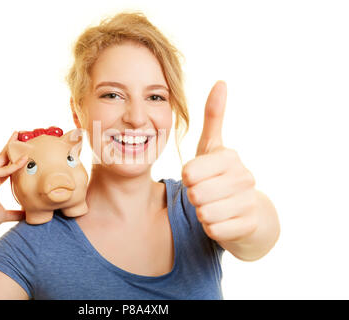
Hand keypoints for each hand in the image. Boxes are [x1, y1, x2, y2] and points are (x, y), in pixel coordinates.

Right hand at [0, 132, 28, 230]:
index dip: (13, 157)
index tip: (22, 149)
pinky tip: (24, 159)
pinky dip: (14, 165)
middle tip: (19, 133)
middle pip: (2, 156)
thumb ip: (16, 213)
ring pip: (2, 159)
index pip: (5, 165)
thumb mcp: (6, 215)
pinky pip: (4, 169)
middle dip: (10, 145)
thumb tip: (27, 215)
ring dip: (12, 148)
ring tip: (20, 137)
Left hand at [182, 81, 258, 242]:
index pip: (189, 173)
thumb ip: (214, 117)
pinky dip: (212, 228)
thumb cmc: (221, 175)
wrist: (248, 212)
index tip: (196, 177)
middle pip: (195, 194)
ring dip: (203, 213)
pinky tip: (222, 220)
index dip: (187, 179)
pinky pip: (214, 230)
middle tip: (205, 194)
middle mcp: (244, 176)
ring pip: (204, 213)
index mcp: (229, 157)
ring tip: (214, 206)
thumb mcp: (213, 147)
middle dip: (194, 197)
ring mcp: (249, 201)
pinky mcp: (249, 225)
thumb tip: (221, 81)